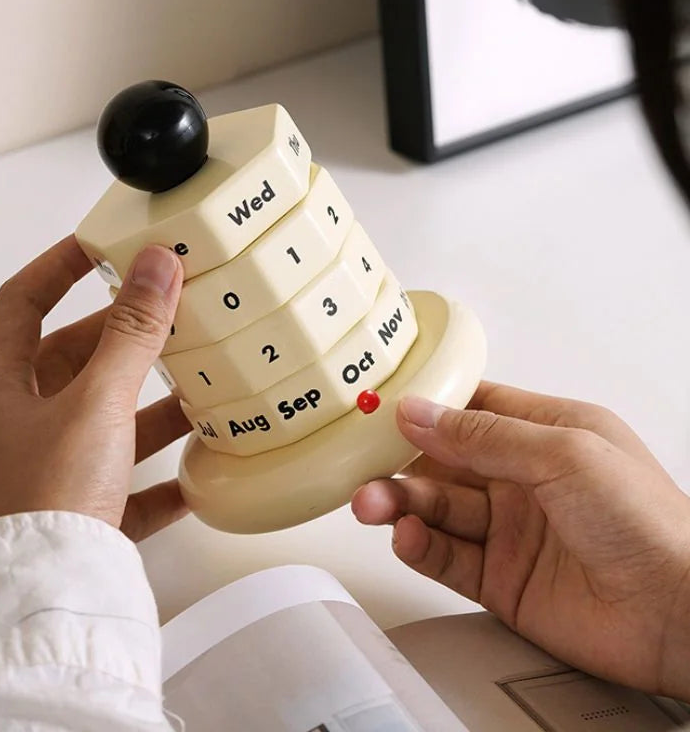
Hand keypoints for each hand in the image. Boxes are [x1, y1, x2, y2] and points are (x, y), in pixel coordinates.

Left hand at [0, 236, 190, 540]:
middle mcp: (25, 426)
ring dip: (151, 404)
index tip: (102, 246)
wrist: (55, 594)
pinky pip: (130, 481)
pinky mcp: (88, 510)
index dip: (60, 267)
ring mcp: (56, 469)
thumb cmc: (49, 499)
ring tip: (197, 382)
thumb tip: (153, 265)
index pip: (22, 303)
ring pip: (109, 420)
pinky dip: (163, 473)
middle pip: (74, 361)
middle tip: (169, 316)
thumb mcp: (96, 400)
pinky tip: (198, 470)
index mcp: (5, 389)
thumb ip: (131, 332)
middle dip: (124, 339)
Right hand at [352, 382, 689, 699]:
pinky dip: (420, 546)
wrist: (681, 614)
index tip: (380, 408)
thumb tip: (420, 412)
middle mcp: (522, 480)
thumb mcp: (564, 453)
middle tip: (364, 465)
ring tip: (372, 503)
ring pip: (436, 509)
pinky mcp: (500, 580)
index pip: (469, 410)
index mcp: (543, 434)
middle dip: (399, 461)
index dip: (424, 408)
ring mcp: (509, 531)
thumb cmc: (649, 522)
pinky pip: (446, 557)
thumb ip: (484, 435)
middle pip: (442, 462)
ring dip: (400, 504)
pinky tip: (408, 538)